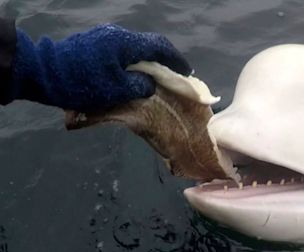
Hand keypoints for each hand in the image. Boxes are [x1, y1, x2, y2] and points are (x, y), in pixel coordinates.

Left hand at [10, 24, 191, 109]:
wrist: (44, 74)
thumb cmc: (83, 83)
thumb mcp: (118, 90)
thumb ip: (141, 86)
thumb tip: (150, 84)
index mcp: (126, 43)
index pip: (160, 47)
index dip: (176, 60)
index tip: (187, 73)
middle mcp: (117, 35)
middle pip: (148, 44)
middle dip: (164, 60)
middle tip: (174, 75)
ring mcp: (104, 37)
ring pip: (134, 48)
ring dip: (147, 62)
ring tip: (155, 78)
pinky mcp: (94, 43)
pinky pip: (121, 50)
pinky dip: (133, 61)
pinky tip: (132, 75)